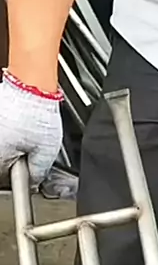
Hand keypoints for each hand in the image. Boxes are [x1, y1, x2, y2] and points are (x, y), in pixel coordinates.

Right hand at [0, 72, 62, 187]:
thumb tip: (35, 180)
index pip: (4, 176)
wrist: (32, 83)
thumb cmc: (37, 113)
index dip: (18, 175)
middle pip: (1, 159)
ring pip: (2, 143)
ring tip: (27, 132)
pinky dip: (9, 129)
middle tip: (30, 147)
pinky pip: (2, 130)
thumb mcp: (46, 150)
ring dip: (12, 142)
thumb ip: (38, 170)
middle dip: (15, 157)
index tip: (27, 169)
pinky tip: (21, 122)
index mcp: (0, 152)